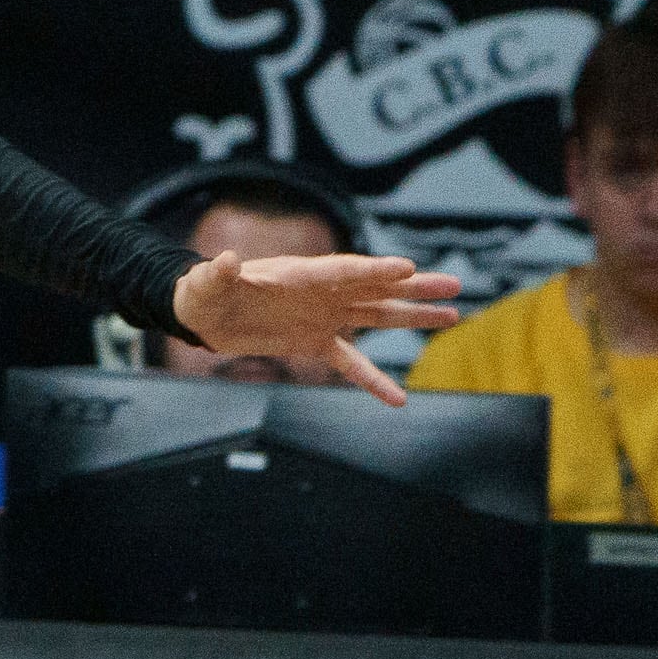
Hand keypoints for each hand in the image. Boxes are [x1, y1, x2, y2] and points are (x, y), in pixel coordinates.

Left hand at [170, 250, 463, 402]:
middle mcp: (320, 293)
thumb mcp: (206, 283)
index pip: (344, 270)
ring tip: (452, 315)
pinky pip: (350, 363)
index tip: (406, 268)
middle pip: (375, 288)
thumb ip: (217, 274)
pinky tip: (399, 398)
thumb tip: (224, 260)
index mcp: (299, 275)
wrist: (203, 314)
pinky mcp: (314, 342)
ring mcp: (322, 317)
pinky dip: (373, 380)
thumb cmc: (204, 292)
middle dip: (414, 288)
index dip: (373, 269)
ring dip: (412, 317)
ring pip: (376, 316)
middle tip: (454, 284)